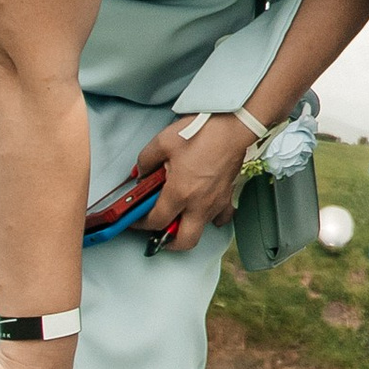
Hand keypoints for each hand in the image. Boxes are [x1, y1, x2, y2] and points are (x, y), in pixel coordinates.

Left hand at [142, 111, 253, 250]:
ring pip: (202, 230)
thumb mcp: (163, 142)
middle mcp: (198, 204)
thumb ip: (146, 160)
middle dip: (168, 243)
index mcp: (179, 193)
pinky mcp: (228, 196)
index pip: (156, 221)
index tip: (135, 220)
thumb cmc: (201, 132)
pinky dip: (211, 218)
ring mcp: (216, 203)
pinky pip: (220, 217)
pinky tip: (202, 207)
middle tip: (158, 231)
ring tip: (178, 215)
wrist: (234, 126)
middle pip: (184, 241)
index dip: (141, 224)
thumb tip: (141, 172)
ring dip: (187, 228)